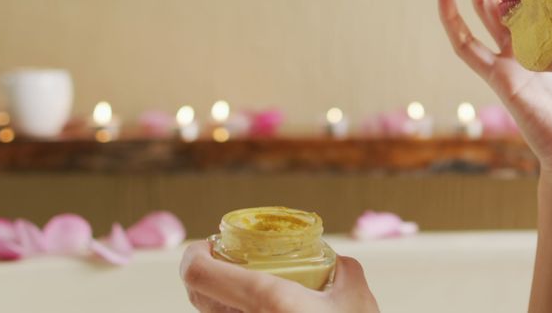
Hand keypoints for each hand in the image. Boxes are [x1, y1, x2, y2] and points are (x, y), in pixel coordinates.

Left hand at [179, 241, 378, 312]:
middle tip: (227, 259)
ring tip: (244, 288)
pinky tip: (261, 311)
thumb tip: (338, 263)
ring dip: (220, 298)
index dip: (194, 254)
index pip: (199, 273)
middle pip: (198, 294)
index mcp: (266, 300)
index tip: (209, 245)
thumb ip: (345, 272)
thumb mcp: (357, 301)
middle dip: (206, 271)